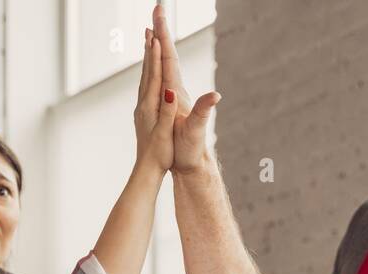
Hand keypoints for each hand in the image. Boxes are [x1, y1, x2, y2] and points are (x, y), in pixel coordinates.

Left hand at [133, 26, 178, 174]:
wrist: (147, 171)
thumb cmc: (159, 155)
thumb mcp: (165, 133)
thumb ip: (168, 111)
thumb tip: (170, 91)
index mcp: (150, 107)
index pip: (153, 76)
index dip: (155, 56)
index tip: (156, 37)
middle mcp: (143, 106)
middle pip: (146, 73)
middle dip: (149, 51)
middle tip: (148, 30)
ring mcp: (142, 110)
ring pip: (144, 79)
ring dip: (147, 61)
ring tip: (147, 45)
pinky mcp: (144, 116)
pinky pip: (145, 89)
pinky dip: (147, 76)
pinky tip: (148, 75)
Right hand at [152, 2, 218, 174]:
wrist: (193, 163)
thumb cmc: (191, 149)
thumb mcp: (197, 130)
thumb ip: (203, 112)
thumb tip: (215, 96)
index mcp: (177, 92)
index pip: (169, 57)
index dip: (163, 36)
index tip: (158, 14)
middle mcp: (177, 90)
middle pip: (168, 54)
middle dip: (162, 30)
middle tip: (157, 7)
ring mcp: (174, 96)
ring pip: (164, 63)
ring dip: (159, 44)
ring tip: (153, 27)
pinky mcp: (171, 103)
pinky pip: (161, 76)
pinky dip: (157, 63)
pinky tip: (155, 60)